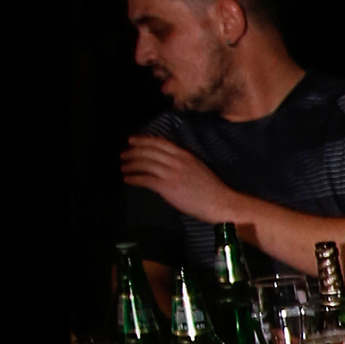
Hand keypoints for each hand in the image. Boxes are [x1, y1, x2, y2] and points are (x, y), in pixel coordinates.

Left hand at [120, 136, 236, 223]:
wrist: (221, 203)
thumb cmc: (212, 189)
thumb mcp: (198, 167)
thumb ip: (182, 162)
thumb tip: (166, 163)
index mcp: (185, 155)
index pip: (159, 142)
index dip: (143, 140)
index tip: (132, 140)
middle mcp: (177, 161)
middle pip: (148, 151)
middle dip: (133, 151)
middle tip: (124, 154)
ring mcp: (171, 174)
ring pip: (144, 164)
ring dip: (130, 165)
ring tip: (123, 168)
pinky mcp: (167, 187)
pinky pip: (145, 180)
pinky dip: (133, 179)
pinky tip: (128, 180)